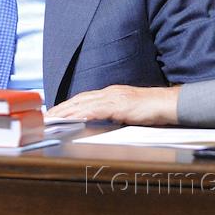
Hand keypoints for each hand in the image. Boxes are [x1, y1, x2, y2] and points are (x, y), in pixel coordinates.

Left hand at [46, 85, 180, 124]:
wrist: (167, 104)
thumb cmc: (150, 109)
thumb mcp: (126, 111)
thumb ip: (112, 114)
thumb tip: (100, 121)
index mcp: (110, 93)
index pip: (83, 98)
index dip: (67, 105)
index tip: (55, 112)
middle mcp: (109, 92)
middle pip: (79, 99)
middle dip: (62, 108)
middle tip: (47, 116)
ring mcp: (114, 97)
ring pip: (85, 103)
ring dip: (67, 111)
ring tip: (54, 118)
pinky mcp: (121, 105)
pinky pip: (99, 109)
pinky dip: (85, 113)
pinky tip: (75, 118)